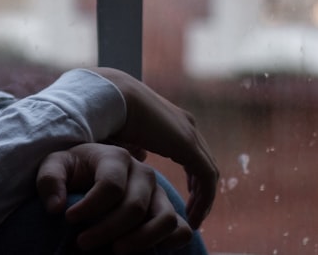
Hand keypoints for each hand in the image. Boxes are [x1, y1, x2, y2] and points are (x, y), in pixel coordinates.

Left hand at [37, 143, 191, 253]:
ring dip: (141, 241)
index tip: (69, 219)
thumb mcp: (54, 167)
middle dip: (108, 230)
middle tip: (82, 243)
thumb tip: (57, 208)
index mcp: (116, 157)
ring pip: (165, 219)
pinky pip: (181, 230)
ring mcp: (159, 193)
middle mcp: (143, 173)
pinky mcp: (168, 210)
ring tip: (115, 251)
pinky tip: (142, 251)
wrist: (90, 173)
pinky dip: (169, 243)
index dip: (90, 208)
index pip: (111, 186)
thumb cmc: (73, 170)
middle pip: (135, 207)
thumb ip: (50, 181)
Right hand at [90, 67, 218, 228]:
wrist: (112, 98)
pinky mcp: (188, 146)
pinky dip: (203, 200)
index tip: (185, 198)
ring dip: (203, 199)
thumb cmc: (109, 114)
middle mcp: (186, 126)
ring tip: (193, 220)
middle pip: (203, 164)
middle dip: (200, 190)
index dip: (191, 179)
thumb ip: (136, 147)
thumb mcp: (124, 136)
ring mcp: (190, 134)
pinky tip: (192, 216)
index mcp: (172, 122)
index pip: (192, 154)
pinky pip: (206, 179)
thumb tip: (141, 157)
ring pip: (208, 173)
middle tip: (193, 213)